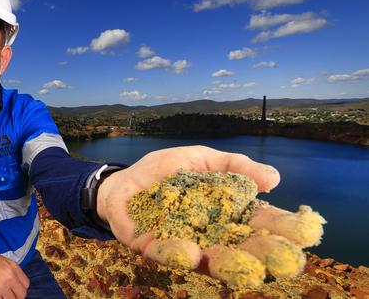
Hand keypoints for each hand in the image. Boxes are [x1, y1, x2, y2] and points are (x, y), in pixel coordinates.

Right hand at [0, 242, 29, 297]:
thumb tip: (16, 285)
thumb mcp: (4, 261)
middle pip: (21, 296)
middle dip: (16, 297)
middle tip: (8, 296)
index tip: (15, 291)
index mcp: (14, 268)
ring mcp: (0, 287)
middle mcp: (10, 278)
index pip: (26, 285)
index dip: (20, 289)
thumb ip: (12, 272)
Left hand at [96, 145, 322, 285]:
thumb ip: (234, 166)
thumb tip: (273, 178)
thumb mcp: (202, 159)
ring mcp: (182, 244)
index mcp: (225, 214)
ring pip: (209, 260)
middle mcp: (209, 235)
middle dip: (264, 254)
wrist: (122, 182)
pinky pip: (165, 254)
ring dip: (228, 265)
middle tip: (286, 260)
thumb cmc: (165, 172)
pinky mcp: (152, 248)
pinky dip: (177, 255)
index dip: (282, 228)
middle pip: (242, 248)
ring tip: (245, 268)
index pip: (260, 224)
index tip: (306, 231)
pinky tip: (190, 253)